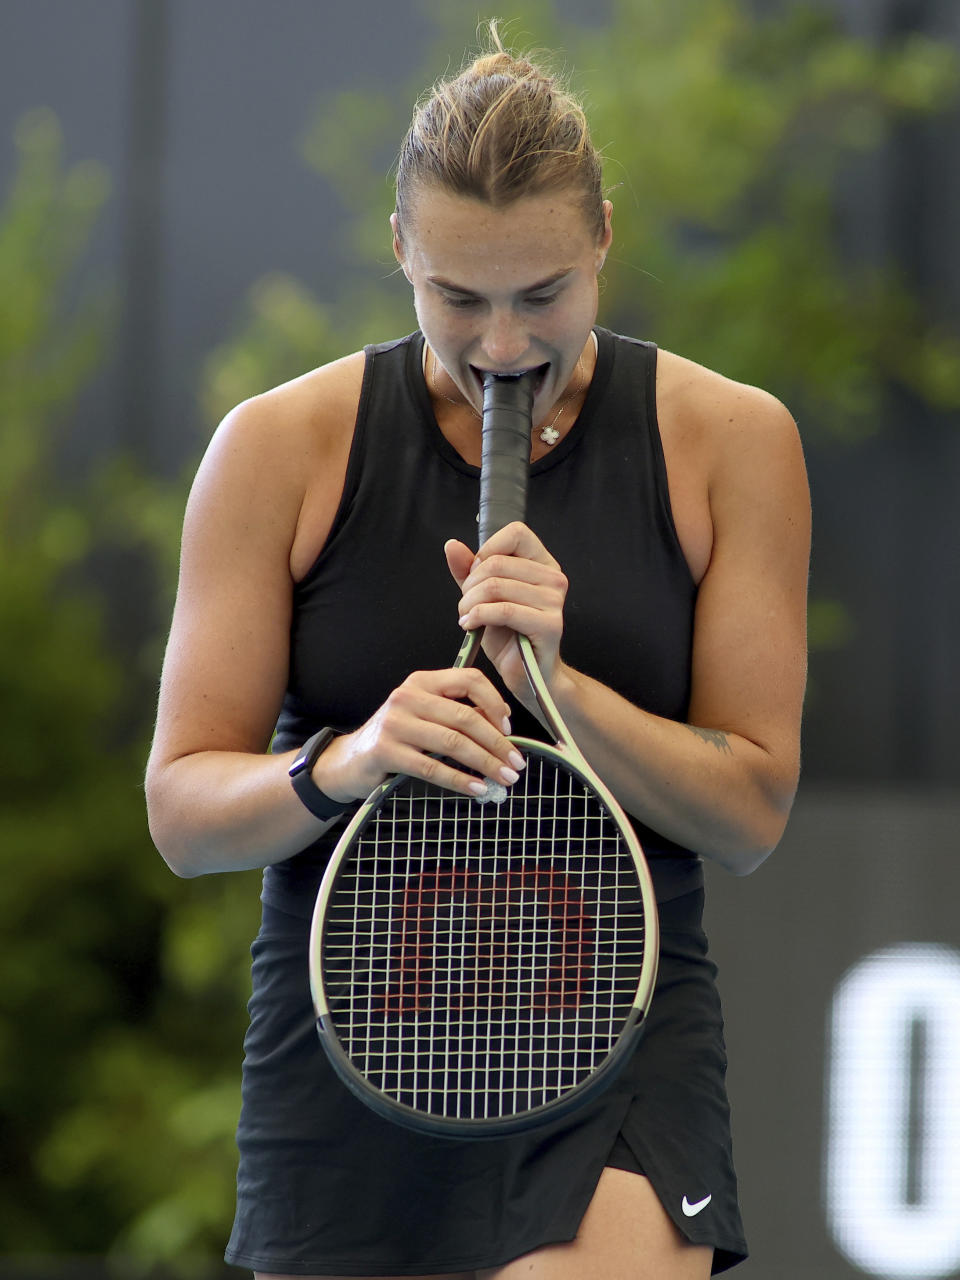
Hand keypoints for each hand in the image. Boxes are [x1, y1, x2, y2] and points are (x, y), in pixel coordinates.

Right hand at [322, 667, 526, 801]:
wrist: (351, 761)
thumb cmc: (396, 738)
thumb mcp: (426, 715)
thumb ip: (458, 713)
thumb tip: (502, 724)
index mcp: (422, 681)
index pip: (469, 679)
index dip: (495, 702)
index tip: (509, 729)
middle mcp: (407, 696)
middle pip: (465, 717)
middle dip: (497, 743)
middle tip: (516, 763)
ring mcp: (395, 723)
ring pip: (453, 743)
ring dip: (485, 763)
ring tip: (504, 778)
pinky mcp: (386, 751)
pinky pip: (432, 767)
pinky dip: (460, 780)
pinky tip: (478, 789)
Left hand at [445, 522, 567, 705]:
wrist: (527, 675)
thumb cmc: (507, 636)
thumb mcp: (483, 597)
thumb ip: (468, 570)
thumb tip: (452, 545)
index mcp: (543, 564)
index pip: (515, 533)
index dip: (487, 550)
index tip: (476, 576)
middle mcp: (554, 578)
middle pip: (497, 563)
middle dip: (470, 585)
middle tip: (466, 605)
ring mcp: (554, 601)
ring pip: (496, 586)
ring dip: (470, 603)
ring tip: (467, 617)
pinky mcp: (549, 625)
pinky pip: (503, 610)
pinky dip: (479, 616)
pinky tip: (471, 625)